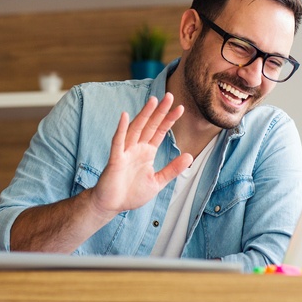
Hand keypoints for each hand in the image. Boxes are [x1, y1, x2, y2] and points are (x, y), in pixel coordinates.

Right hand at [89, 93, 191, 216]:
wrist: (111, 205)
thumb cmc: (131, 193)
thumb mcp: (157, 181)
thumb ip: (172, 169)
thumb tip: (190, 156)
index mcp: (147, 152)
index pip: (160, 132)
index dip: (169, 120)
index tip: (180, 108)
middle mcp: (136, 148)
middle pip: (150, 125)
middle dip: (159, 111)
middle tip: (170, 96)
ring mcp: (125, 152)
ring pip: (136, 129)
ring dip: (144, 115)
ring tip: (153, 100)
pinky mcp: (115, 159)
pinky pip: (118, 142)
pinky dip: (121, 129)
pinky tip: (124, 116)